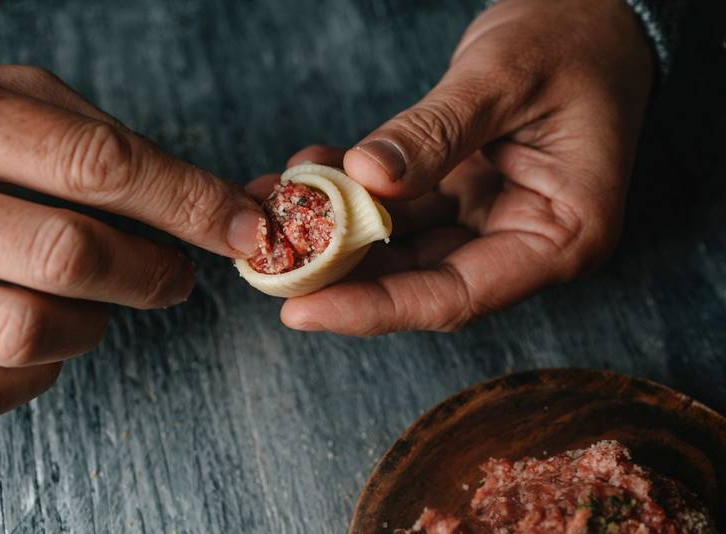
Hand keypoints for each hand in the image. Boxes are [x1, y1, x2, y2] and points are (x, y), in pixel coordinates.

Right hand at [0, 54, 262, 425]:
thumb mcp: (2, 97)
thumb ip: (94, 139)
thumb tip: (207, 198)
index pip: (94, 164)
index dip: (185, 202)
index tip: (242, 228)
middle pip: (65, 254)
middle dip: (150, 273)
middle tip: (176, 275)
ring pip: (27, 331)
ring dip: (94, 325)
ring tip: (98, 302)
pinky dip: (39, 372)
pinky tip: (40, 336)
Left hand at [262, 0, 653, 334]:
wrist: (590, 12)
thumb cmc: (571, 39)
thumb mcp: (503, 77)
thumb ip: (437, 131)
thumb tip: (365, 177)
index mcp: (563, 235)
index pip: (457, 295)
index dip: (376, 308)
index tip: (301, 309)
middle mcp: (526, 240)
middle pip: (423, 282)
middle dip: (343, 274)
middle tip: (271, 263)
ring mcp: (492, 218)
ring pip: (402, 249)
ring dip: (338, 232)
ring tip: (277, 210)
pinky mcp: (464, 194)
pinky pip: (400, 208)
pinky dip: (354, 195)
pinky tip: (310, 174)